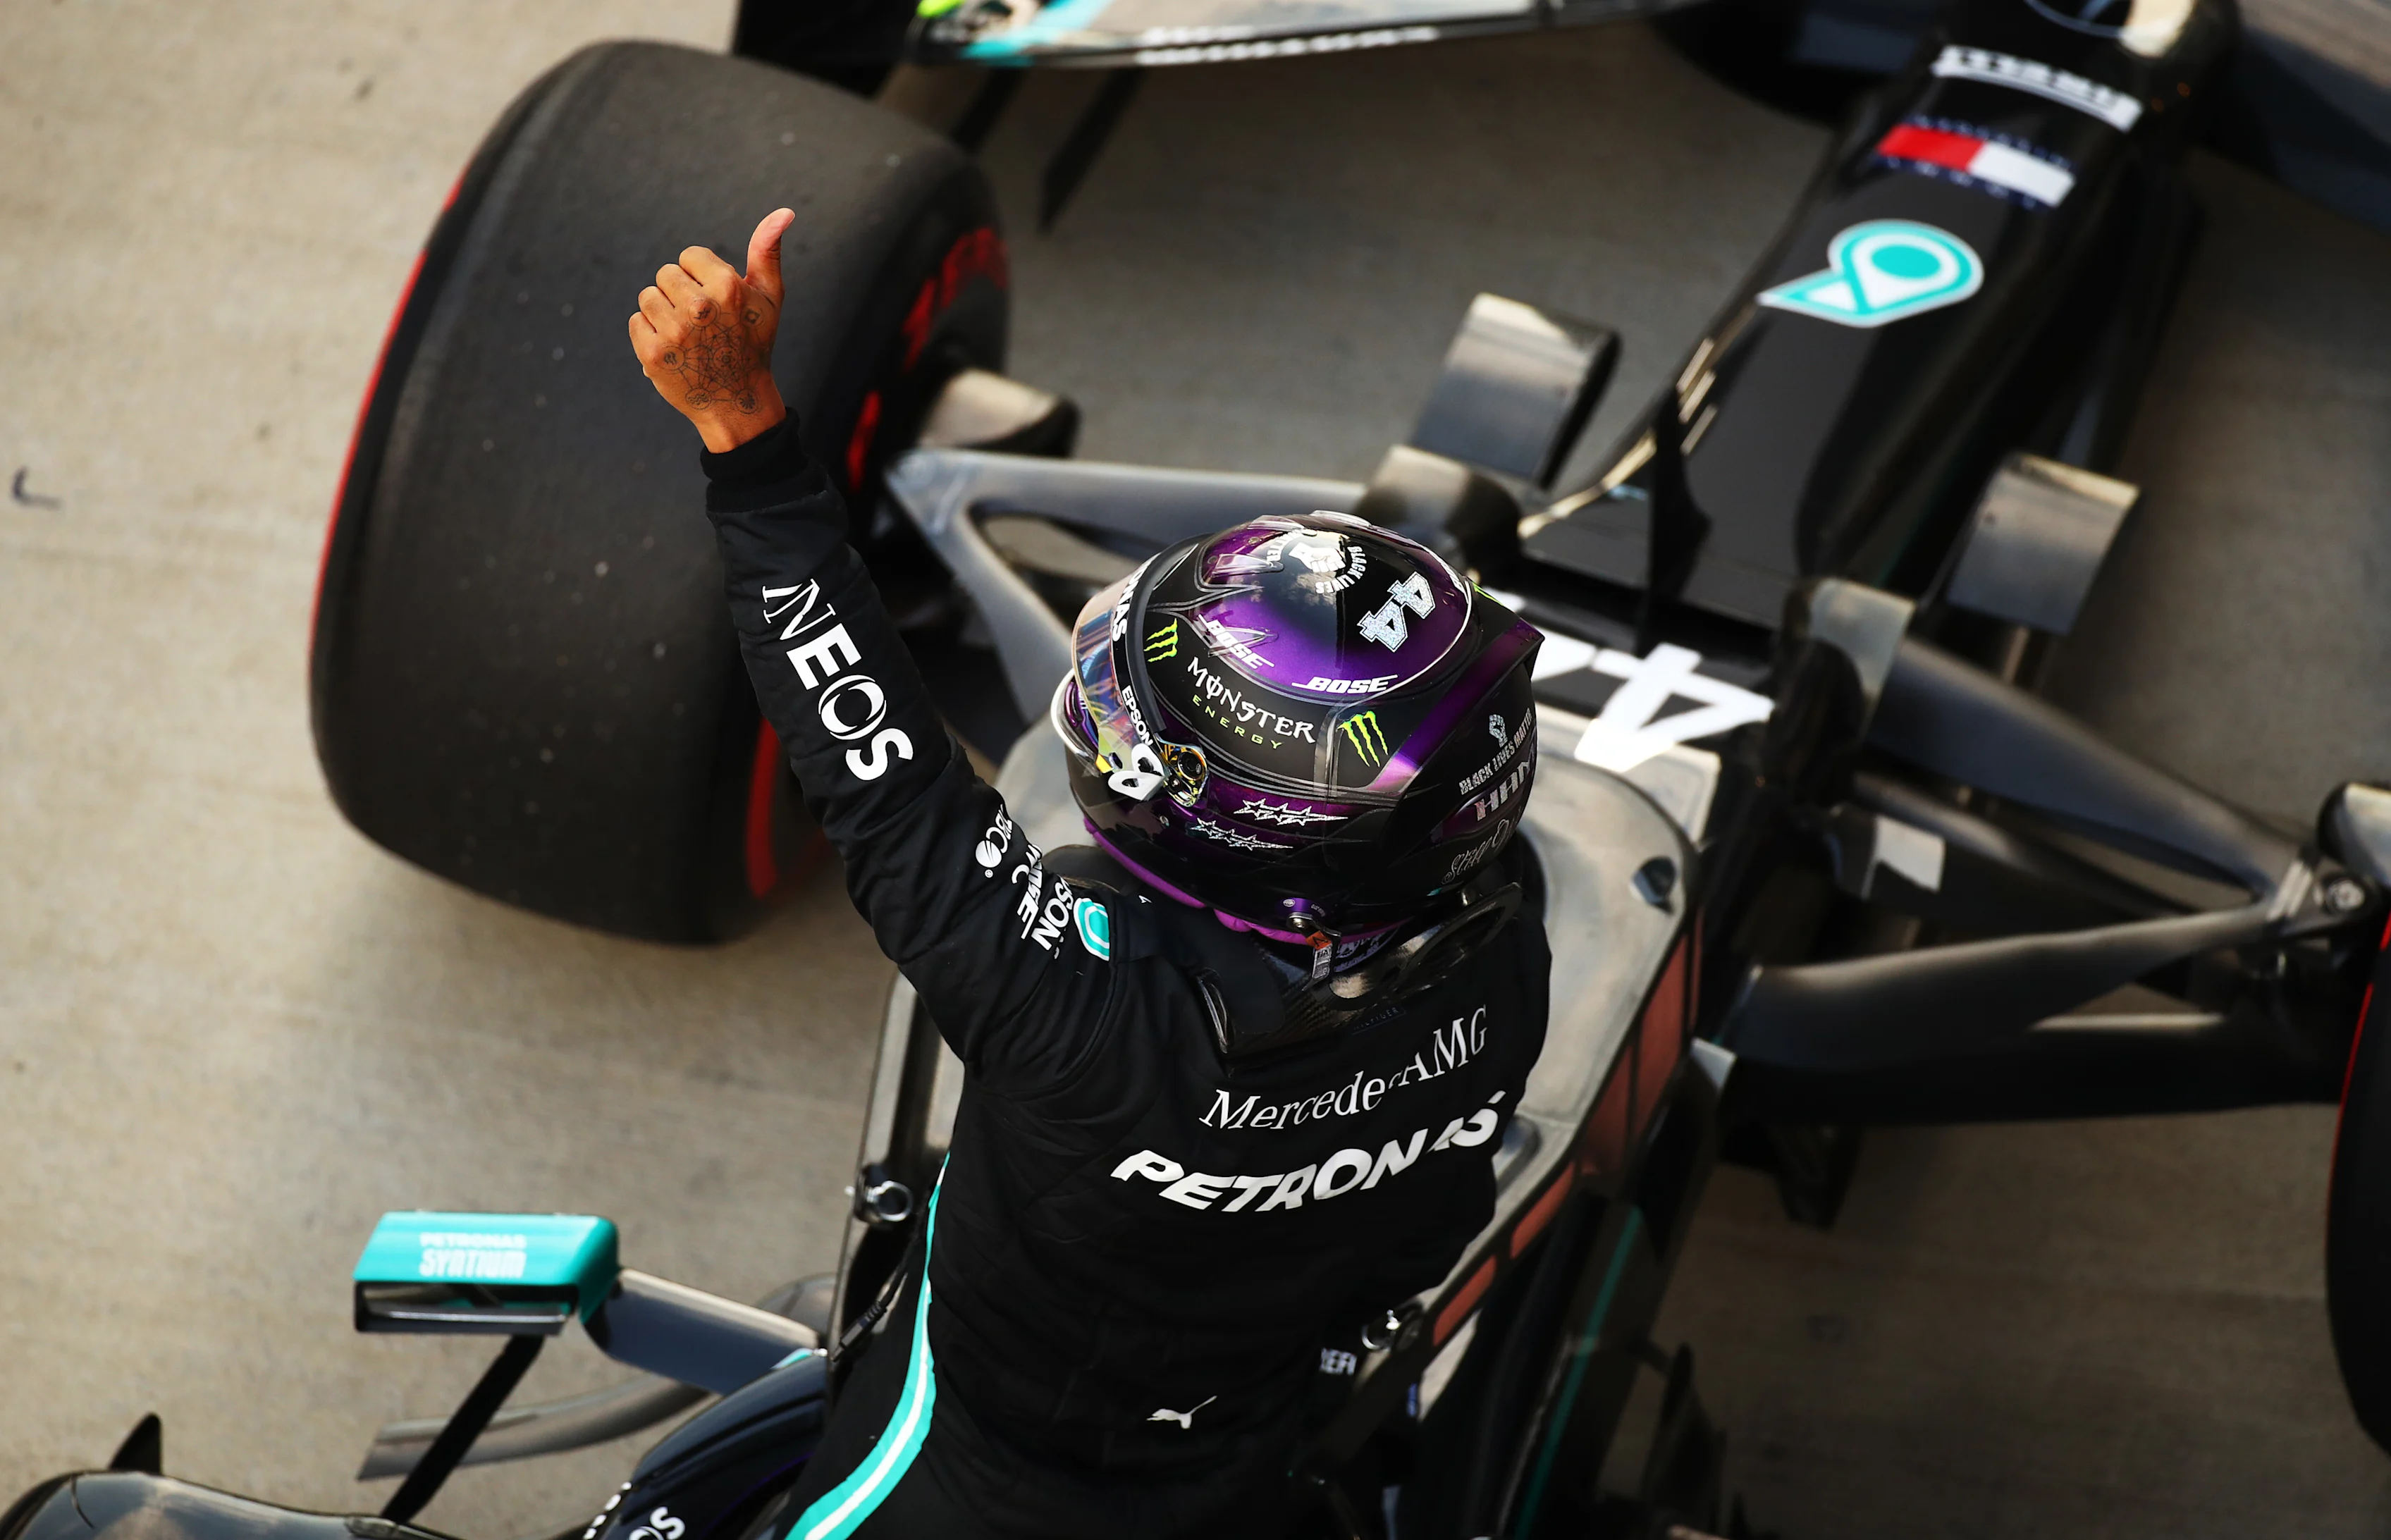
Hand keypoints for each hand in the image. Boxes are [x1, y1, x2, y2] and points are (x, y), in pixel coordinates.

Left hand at [628, 207, 795, 452]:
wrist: (737, 403)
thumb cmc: (753, 344)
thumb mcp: (769, 298)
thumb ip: (768, 251)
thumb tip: (785, 211)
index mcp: (727, 287)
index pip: (689, 255)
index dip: (700, 276)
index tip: (715, 301)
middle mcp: (699, 307)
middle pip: (665, 273)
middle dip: (680, 293)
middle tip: (701, 321)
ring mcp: (674, 332)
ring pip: (648, 297)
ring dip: (663, 313)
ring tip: (687, 335)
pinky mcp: (652, 354)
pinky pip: (636, 322)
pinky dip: (649, 335)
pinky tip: (674, 350)